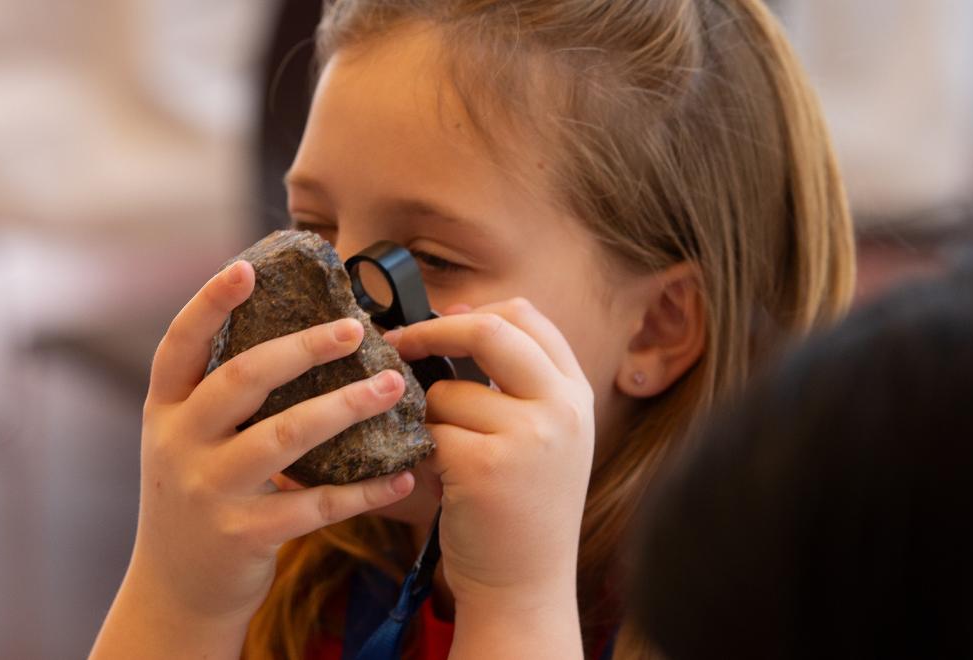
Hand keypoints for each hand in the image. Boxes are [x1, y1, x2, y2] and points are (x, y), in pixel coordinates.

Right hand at [95, 260, 415, 657]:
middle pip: (242, 379)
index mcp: (167, 409)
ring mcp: (209, 490)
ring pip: (284, 436)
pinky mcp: (243, 534)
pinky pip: (314, 504)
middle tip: (355, 328)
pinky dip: (363, 490)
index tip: (247, 266)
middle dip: (302, 349)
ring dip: (345, 407)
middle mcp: (179, 443)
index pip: (180, 343)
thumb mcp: (189, 439)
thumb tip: (298, 334)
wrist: (176, 588)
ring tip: (394, 386)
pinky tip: (402, 476)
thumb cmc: (200, 494)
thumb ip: (223, 394)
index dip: (210, 302)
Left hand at [384, 298, 594, 613]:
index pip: (527, 316)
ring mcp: (529, 436)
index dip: (475, 311)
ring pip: (448, 390)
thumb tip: (456, 314)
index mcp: (575, 394)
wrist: (525, 585)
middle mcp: (562, 409)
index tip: (440, 322)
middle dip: (432, 331)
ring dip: (427, 415)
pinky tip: (437, 478)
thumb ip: (515, 380)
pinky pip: (430, 431)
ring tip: (444, 455)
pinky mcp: (487, 465)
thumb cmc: (520, 508)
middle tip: (397, 344)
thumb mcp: (544, 436)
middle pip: (490, 329)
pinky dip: (420, 450)